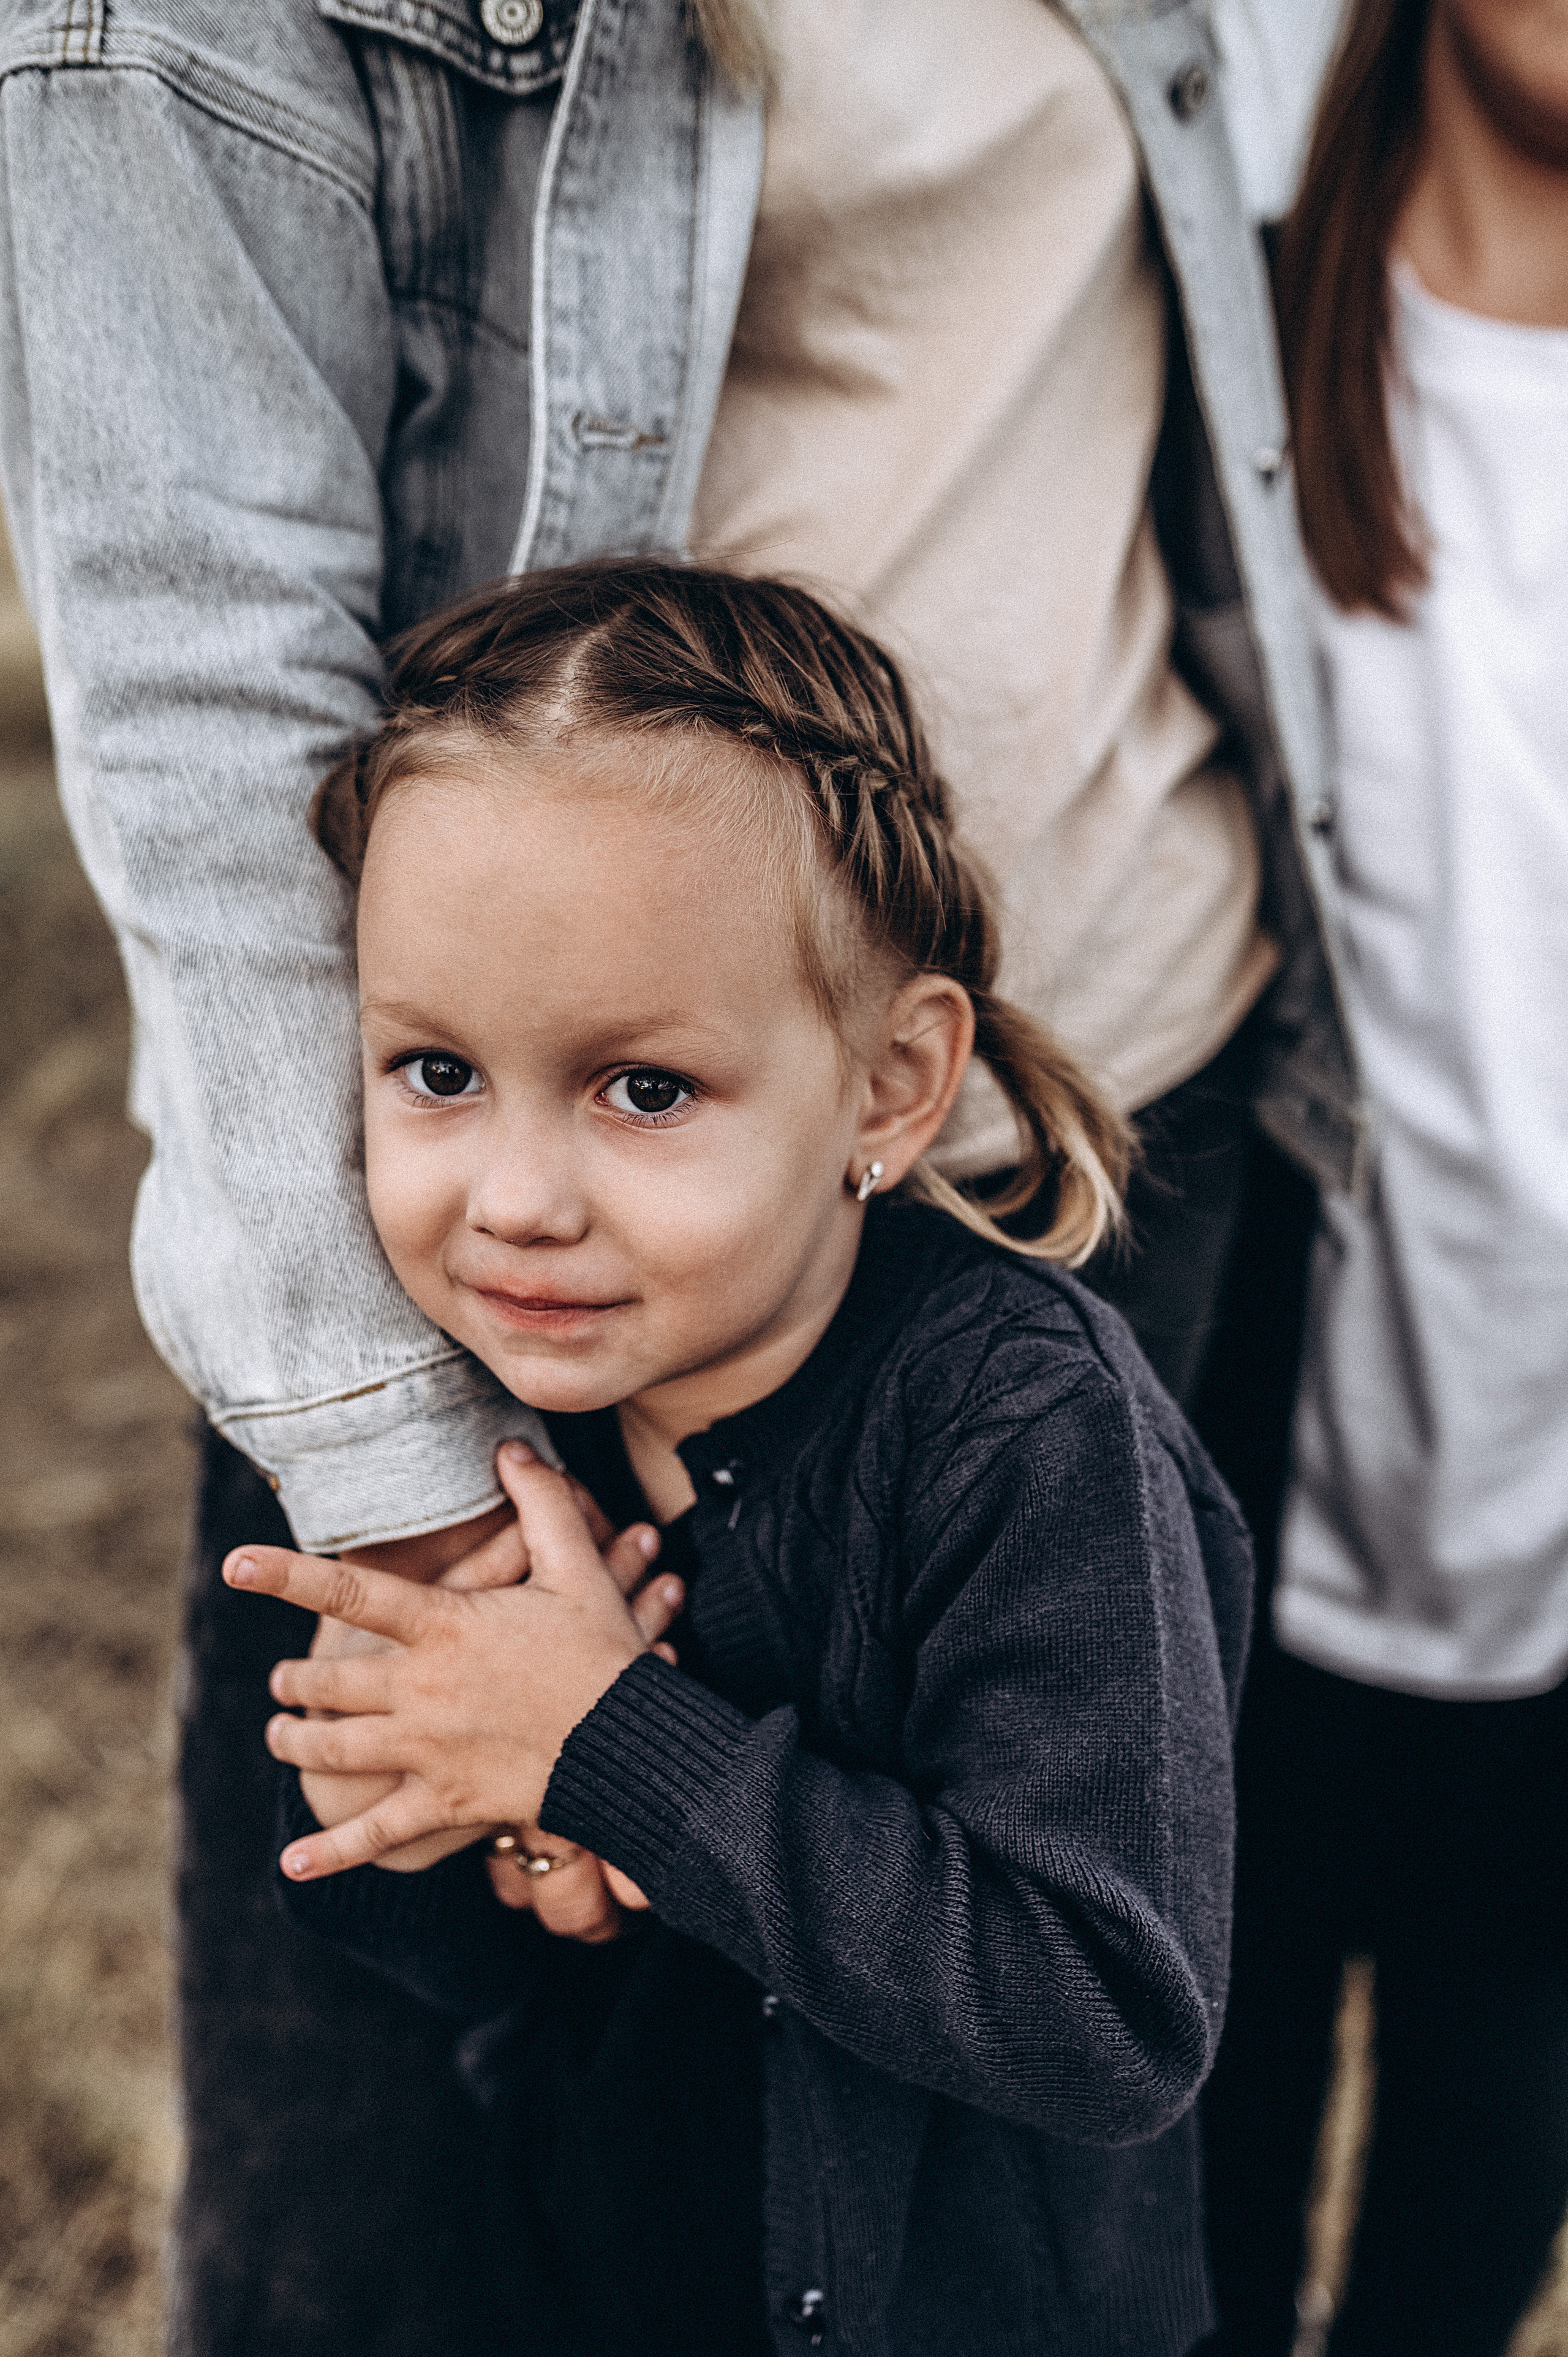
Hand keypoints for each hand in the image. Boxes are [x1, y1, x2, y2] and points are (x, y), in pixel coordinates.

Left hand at [229, 1444, 678, 1879]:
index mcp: (444, 1629)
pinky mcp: (446, 1801)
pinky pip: (378, 1833)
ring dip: (299, 1744)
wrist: (634, 1746)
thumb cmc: (606, 1653)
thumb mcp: (579, 1569)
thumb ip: (543, 1502)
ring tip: (282, 1737)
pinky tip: (293, 1862)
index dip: (287, 1575)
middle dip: (295, 1683)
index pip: (351, 1594)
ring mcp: (428, 1750)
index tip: (236, 1564)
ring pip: (337, 1748)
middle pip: (328, 1685)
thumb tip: (511, 1447)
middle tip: (281, 1682)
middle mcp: (422, 1690)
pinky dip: (333, 1850)